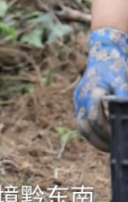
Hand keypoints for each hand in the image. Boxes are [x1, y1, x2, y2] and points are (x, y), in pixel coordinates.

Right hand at [74, 28, 127, 151]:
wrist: (103, 53)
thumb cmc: (115, 66)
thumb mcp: (123, 79)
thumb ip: (124, 96)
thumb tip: (126, 111)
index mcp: (91, 92)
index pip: (95, 117)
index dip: (107, 130)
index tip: (119, 137)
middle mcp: (81, 98)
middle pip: (85, 126)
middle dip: (100, 139)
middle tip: (116, 148)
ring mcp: (78, 101)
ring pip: (81, 127)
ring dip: (94, 140)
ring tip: (109, 147)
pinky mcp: (80, 104)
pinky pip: (82, 123)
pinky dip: (91, 134)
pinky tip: (104, 139)